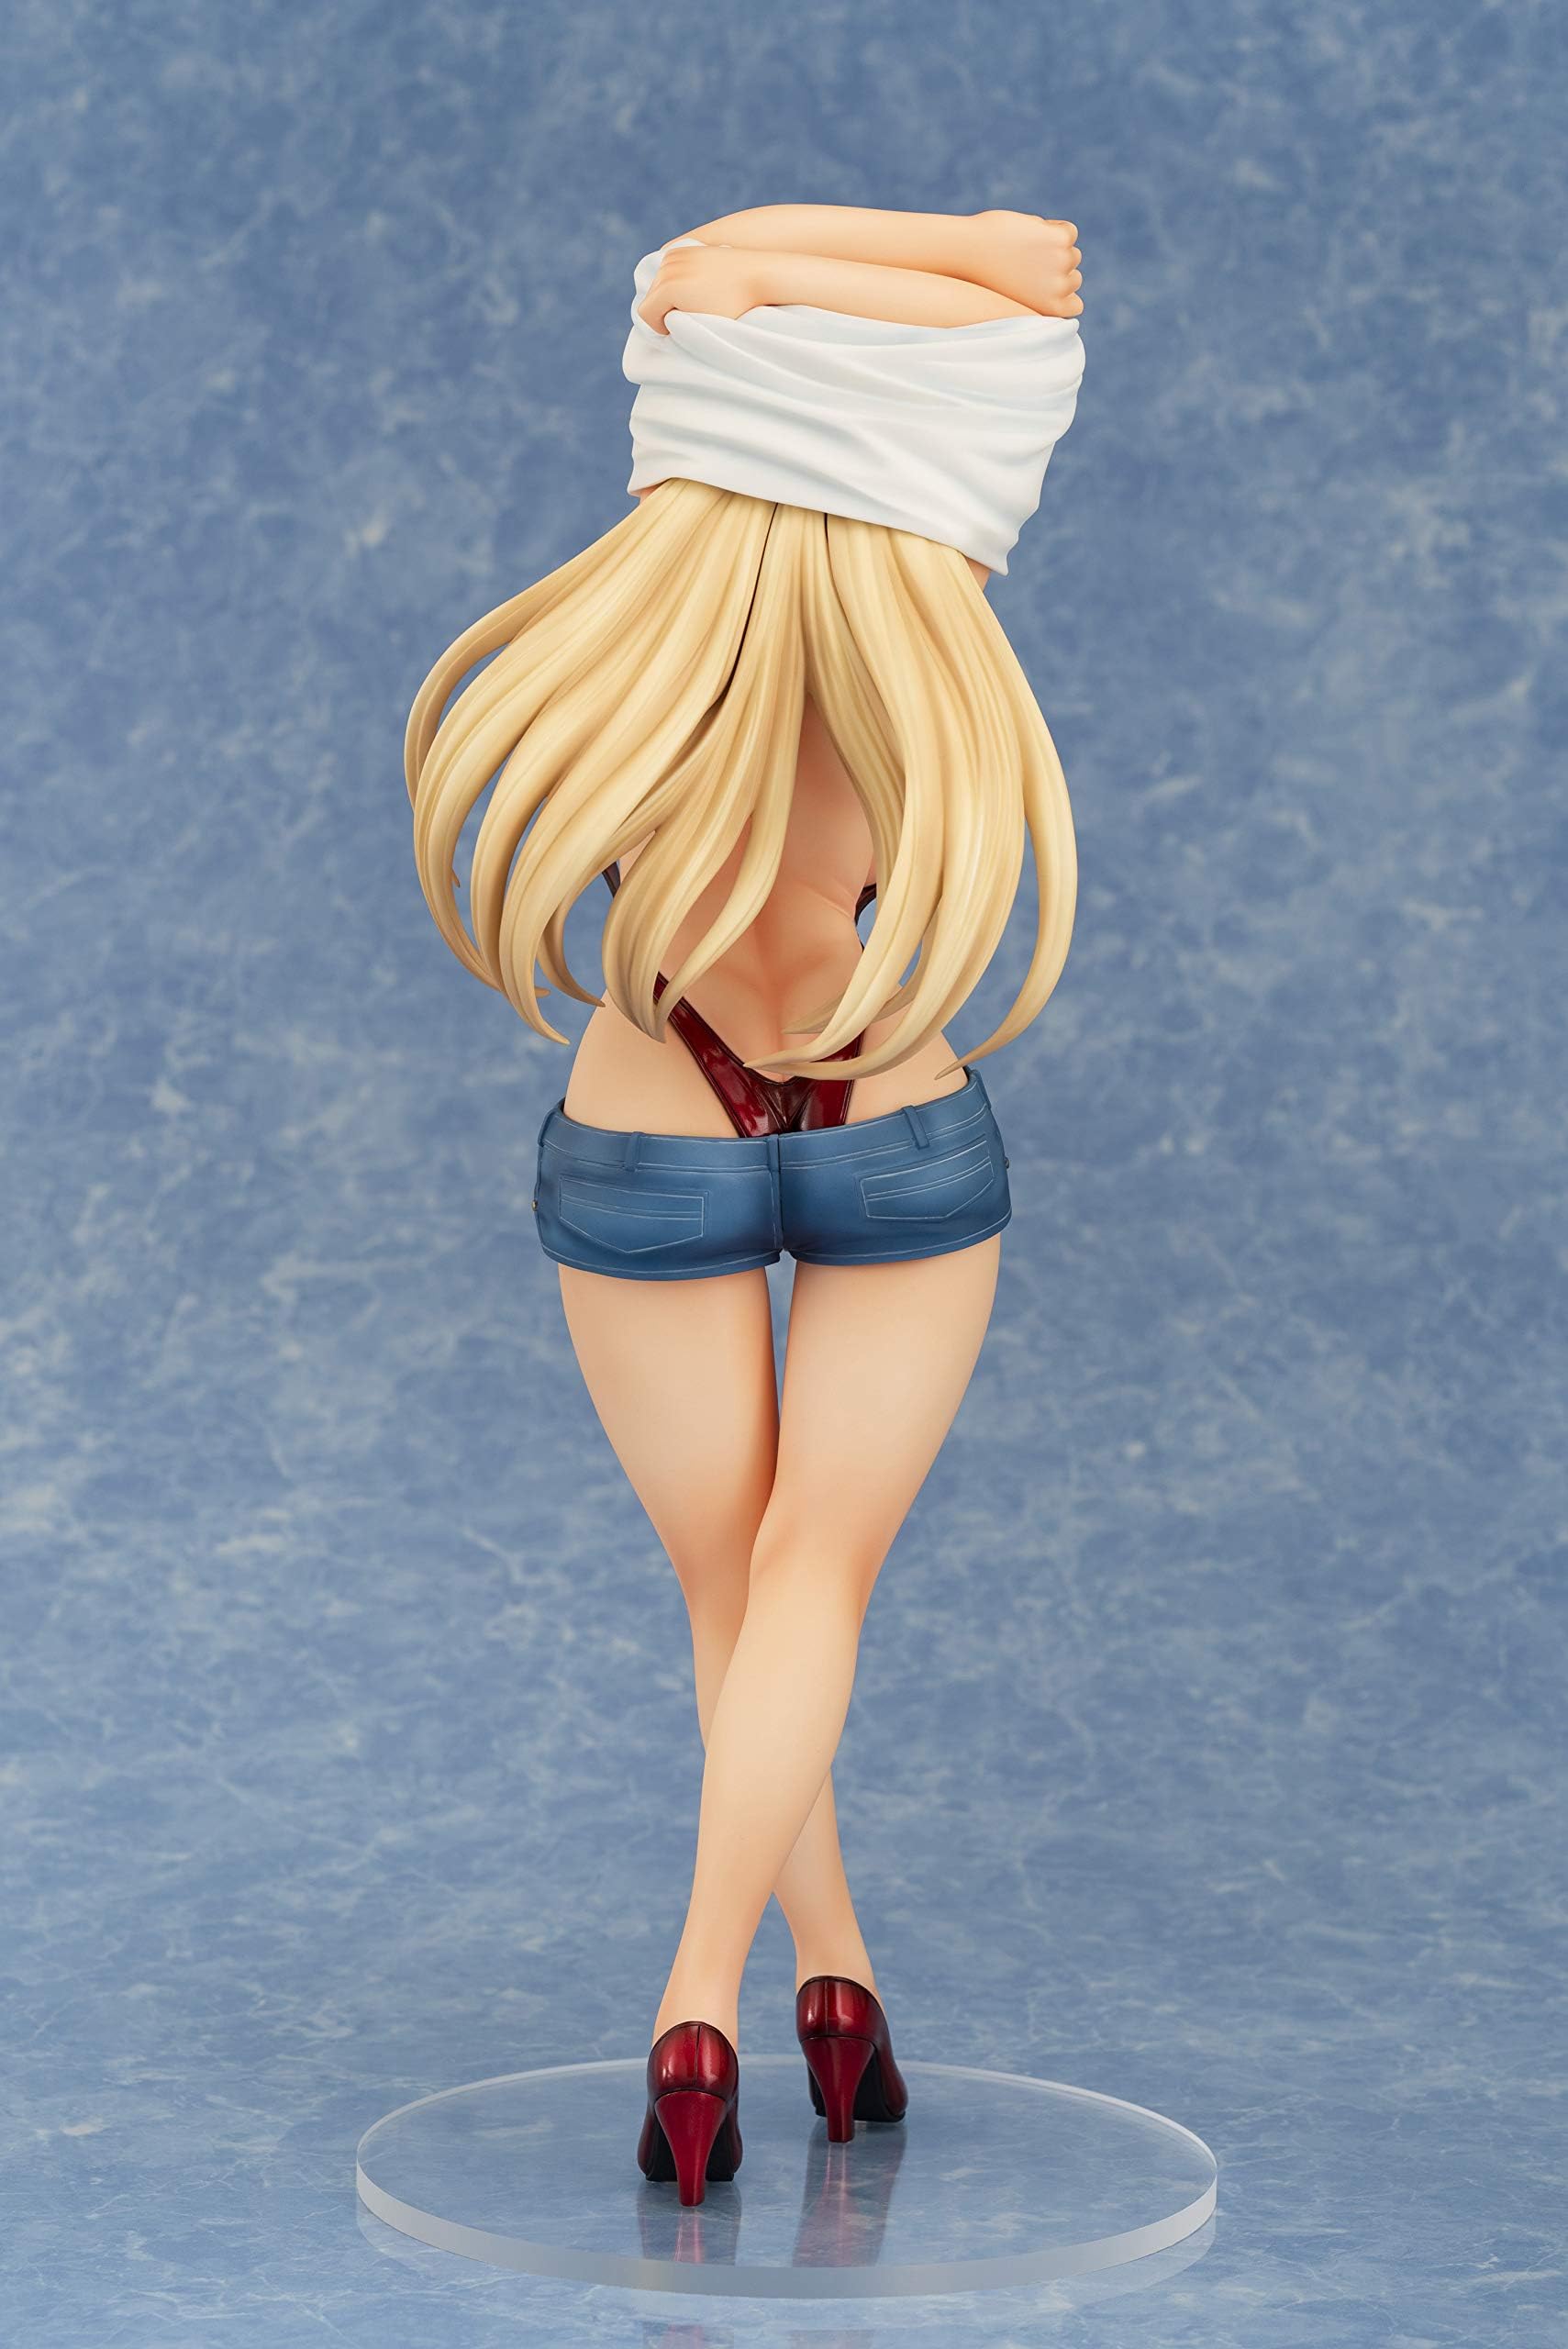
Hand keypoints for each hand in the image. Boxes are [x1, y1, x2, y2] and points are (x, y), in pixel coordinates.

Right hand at [637, 240, 765, 333]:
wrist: (756, 274)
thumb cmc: (733, 306)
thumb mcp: (703, 323)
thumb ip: (675, 325)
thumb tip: (661, 327)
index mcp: (669, 287)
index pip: (645, 313)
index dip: (659, 327)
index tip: (679, 329)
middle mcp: (668, 267)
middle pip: (650, 296)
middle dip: (664, 310)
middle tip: (689, 317)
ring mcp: (676, 254)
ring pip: (658, 283)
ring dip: (670, 295)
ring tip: (694, 301)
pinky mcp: (684, 248)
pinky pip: (669, 270)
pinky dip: (676, 281)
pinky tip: (695, 287)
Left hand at [967, 210, 1083, 318]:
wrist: (968, 253)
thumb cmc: (984, 277)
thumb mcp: (1017, 295)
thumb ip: (1040, 292)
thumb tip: (1059, 279)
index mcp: (1050, 310)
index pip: (1074, 306)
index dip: (1063, 294)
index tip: (1047, 286)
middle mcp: (1059, 291)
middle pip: (1074, 278)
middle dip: (1057, 269)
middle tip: (1029, 262)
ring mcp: (1062, 264)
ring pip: (1071, 255)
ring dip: (1054, 248)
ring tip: (1026, 247)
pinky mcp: (1060, 239)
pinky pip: (1069, 232)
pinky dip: (1054, 228)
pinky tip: (1032, 230)